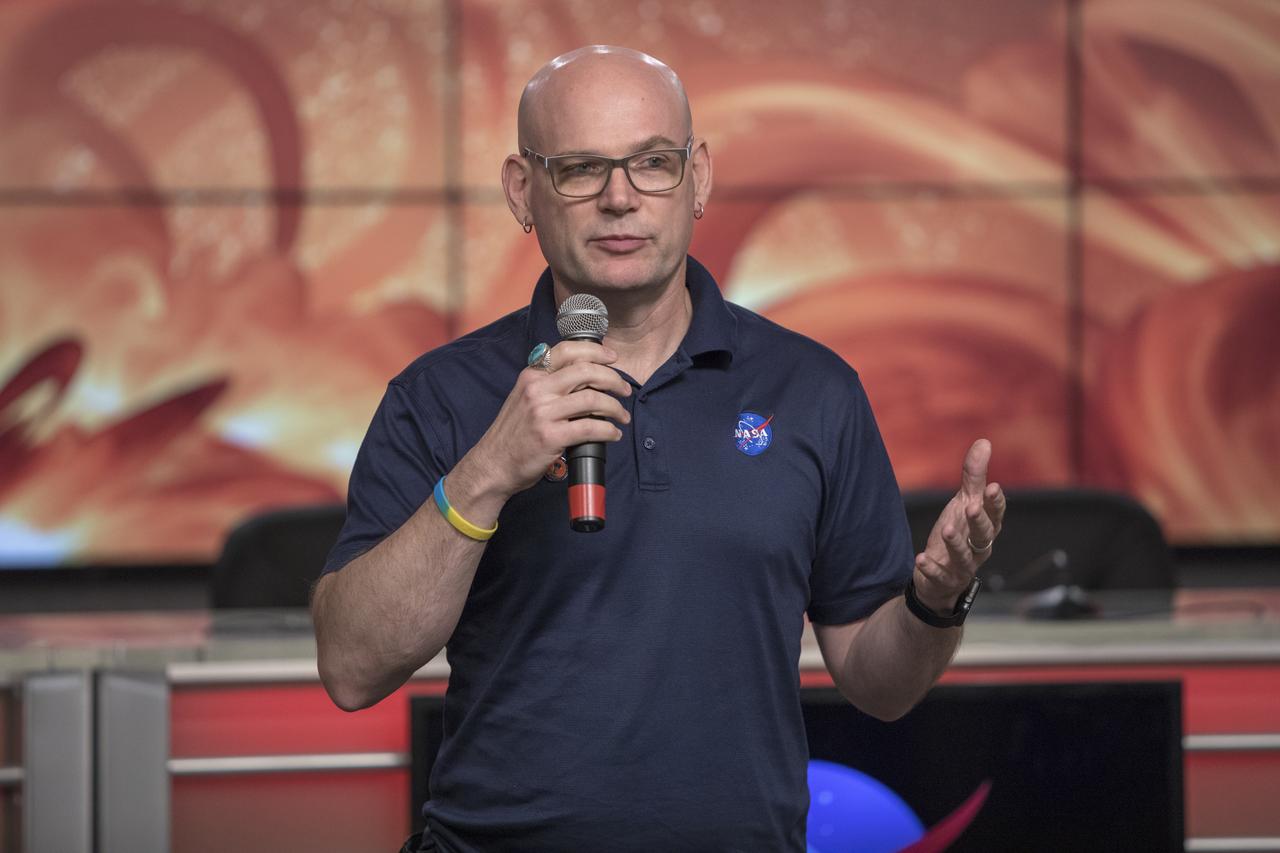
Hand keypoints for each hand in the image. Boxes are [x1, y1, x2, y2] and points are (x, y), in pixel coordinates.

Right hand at [459, 340, 632, 502]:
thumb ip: (548, 384)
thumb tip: (586, 378)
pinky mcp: (551, 436)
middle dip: (614, 379)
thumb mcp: (524, 398)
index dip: (597, 351)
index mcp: (532, 376)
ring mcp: (543, 413)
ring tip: (622, 416)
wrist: (493, 464)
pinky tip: (613, 434)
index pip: (568, 350)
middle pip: (586, 371)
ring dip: (615, 407)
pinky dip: (608, 431)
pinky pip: (590, 428)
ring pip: (593, 400)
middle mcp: (537, 389)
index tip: (613, 359)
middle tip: (624, 390)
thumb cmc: (513, 434)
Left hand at [914, 439, 1005, 612]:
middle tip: (971, 507)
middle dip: (979, 521)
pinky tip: (920, 558)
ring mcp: (963, 566)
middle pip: (984, 535)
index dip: (996, 502)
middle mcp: (979, 547)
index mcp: (987, 527)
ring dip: (956, 544)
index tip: (993, 487)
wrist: (941, 576)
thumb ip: (974, 476)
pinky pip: (939, 575)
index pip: (996, 514)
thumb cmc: (958, 533)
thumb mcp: (964, 503)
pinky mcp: (944, 580)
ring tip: (946, 529)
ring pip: (964, 557)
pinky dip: (931, 568)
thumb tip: (984, 442)